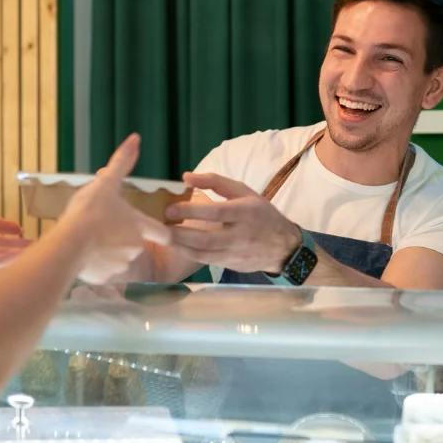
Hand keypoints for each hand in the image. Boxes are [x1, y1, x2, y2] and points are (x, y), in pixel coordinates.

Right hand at [61, 134, 172, 283]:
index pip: (165, 233)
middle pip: (136, 244)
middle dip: (123, 238)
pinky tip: (83, 255)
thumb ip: (122, 162)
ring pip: (119, 259)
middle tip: (104, 227)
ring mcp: (121, 266)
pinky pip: (103, 272)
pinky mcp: (105, 279)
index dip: (161, 230)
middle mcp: (136, 248)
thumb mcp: (105, 182)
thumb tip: (135, 138)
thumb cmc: (89, 212)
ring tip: (91, 241)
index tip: (151, 227)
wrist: (68, 245)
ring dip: (109, 252)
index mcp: (140, 226)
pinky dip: (96, 266)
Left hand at [166, 172, 301, 274]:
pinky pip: (206, 261)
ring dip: (180, 246)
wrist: (283, 246)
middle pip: (206, 238)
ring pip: (203, 253)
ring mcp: (236, 253)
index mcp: (246, 212)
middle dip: (180, 234)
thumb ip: (215, 182)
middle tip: (159, 227)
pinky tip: (176, 246)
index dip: (191, 212)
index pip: (216, 212)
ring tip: (162, 237)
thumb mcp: (244, 192)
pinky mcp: (232, 265)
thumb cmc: (261, 214)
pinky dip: (188, 254)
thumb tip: (186, 176)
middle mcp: (241, 235)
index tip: (170, 209)